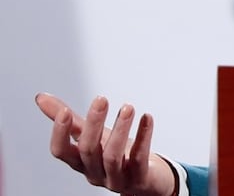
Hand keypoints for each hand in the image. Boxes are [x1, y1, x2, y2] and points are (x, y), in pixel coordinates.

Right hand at [35, 92, 176, 195]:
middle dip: (94, 124)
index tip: (65, 111)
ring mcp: (116, 178)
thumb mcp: (92, 136)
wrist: (148, 179)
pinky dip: (144, 136)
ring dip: (120, 129)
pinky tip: (147, 118)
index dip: (60, 133)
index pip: (61, 152)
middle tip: (101, 99)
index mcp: (80, 162)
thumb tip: (41, 97)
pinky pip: (139, 158)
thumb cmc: (117, 155)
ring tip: (128, 107)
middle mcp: (95, 172)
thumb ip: (70, 120)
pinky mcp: (139, 179)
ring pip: (112, 156)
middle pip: (88, 150)